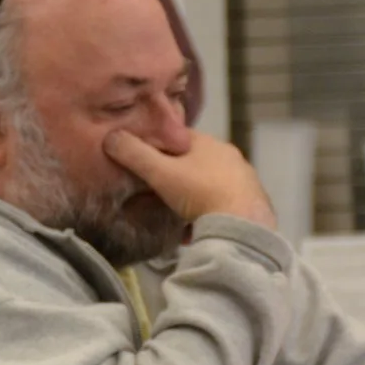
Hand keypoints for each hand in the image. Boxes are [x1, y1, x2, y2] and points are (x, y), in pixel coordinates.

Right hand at [104, 130, 274, 227]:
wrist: (242, 225)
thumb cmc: (199, 191)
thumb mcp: (160, 172)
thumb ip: (134, 155)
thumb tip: (110, 137)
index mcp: (209, 142)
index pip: (178, 137)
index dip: (159, 146)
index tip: (144, 160)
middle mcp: (230, 156)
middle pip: (195, 161)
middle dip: (177, 173)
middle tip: (157, 190)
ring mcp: (245, 180)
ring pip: (210, 183)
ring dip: (194, 195)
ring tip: (176, 212)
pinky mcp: (253, 203)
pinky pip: (223, 204)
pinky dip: (209, 212)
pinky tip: (197, 228)